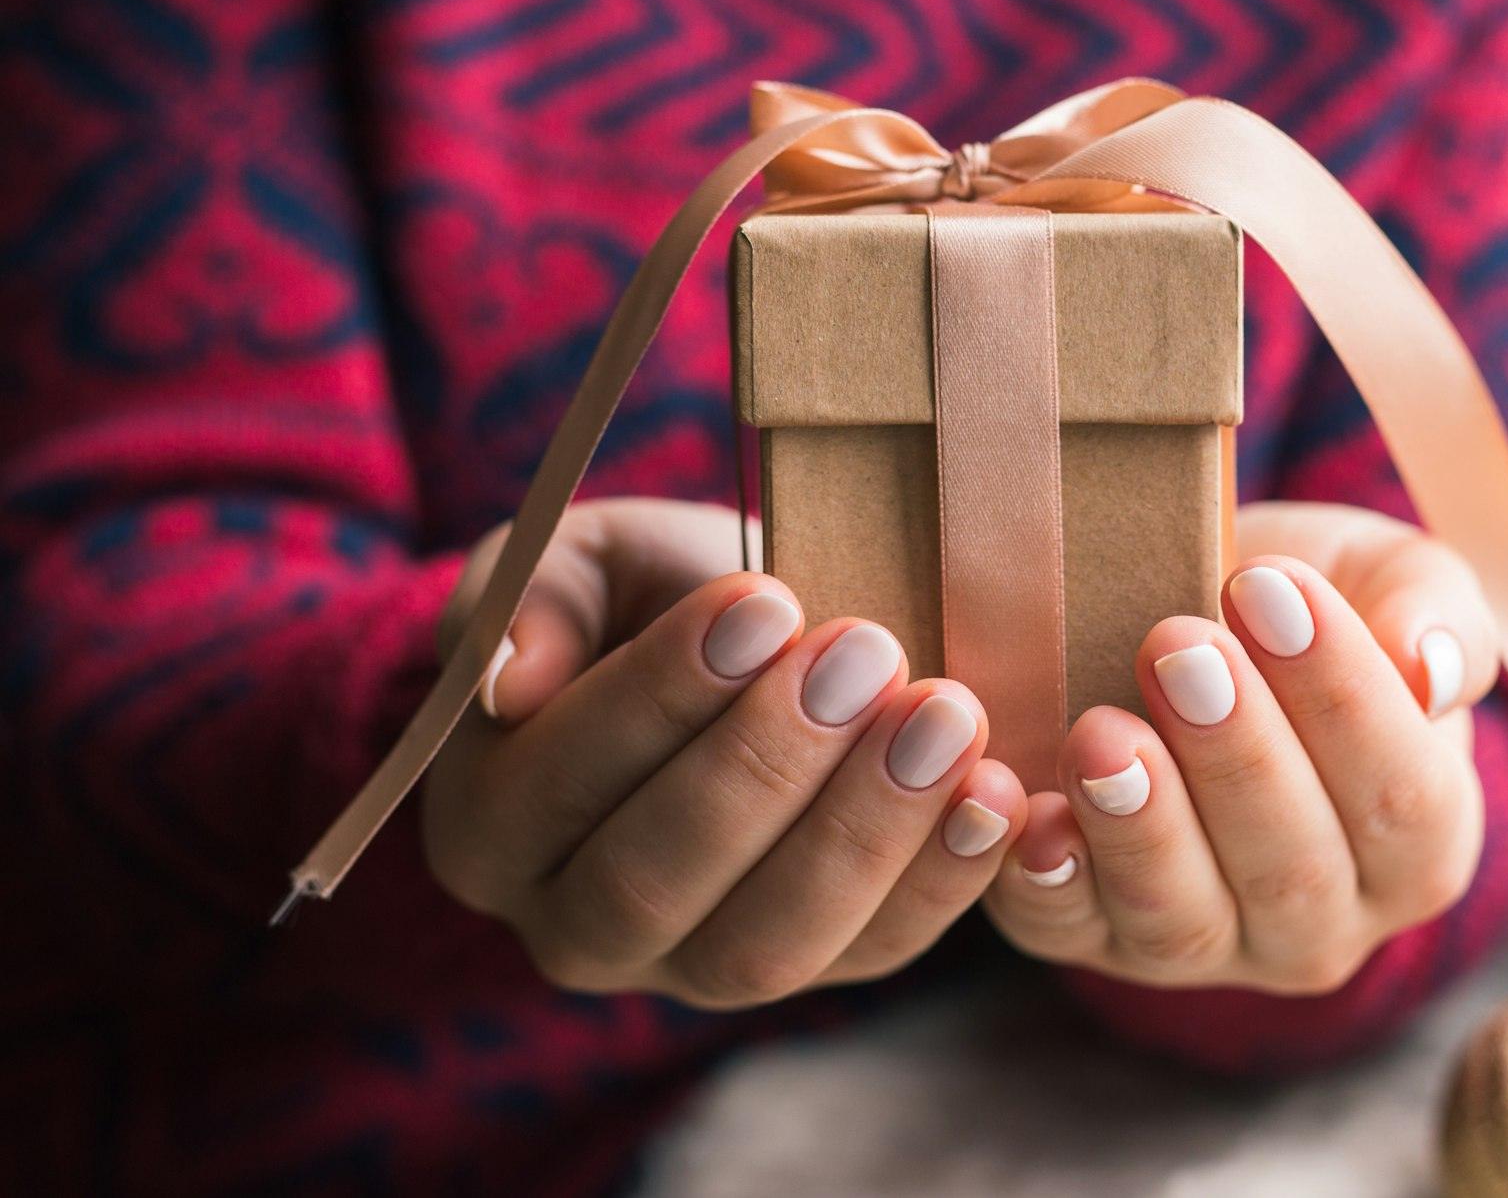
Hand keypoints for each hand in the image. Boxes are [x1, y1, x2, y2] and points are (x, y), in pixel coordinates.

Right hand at [421, 498, 1026, 1006]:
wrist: (762, 641)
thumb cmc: (658, 593)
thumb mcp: (587, 559)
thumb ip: (532, 592)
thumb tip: (508, 679)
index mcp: (489, 826)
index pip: (563, 778)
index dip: (664, 694)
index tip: (766, 603)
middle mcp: (572, 928)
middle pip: (651, 885)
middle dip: (768, 766)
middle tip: (867, 654)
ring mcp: (693, 970)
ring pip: (764, 948)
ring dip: (863, 830)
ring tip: (947, 716)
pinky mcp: (816, 971)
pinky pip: (875, 954)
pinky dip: (944, 881)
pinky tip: (995, 795)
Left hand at [982, 501, 1498, 993]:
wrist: (1174, 620)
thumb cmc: (1292, 605)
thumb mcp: (1380, 576)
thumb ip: (1430, 610)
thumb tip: (1427, 667)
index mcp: (1418, 846)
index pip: (1404, 797)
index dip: (1341, 697)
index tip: (1271, 587)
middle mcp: (1321, 923)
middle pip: (1292, 869)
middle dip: (1234, 754)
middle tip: (1177, 647)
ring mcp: (1204, 944)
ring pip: (1182, 917)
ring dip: (1140, 826)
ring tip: (1102, 733)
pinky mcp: (1089, 937)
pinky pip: (1064, 929)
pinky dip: (1046, 880)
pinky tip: (1031, 817)